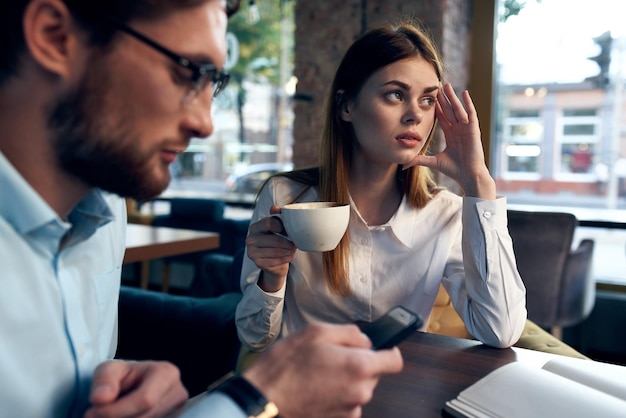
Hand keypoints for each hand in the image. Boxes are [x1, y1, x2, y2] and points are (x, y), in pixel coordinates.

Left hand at [84, 360, 187, 417]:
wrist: (134, 385)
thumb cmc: (121, 376)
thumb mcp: (108, 370)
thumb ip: (103, 381)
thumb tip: (100, 399)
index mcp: (167, 373)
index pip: (145, 400)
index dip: (116, 411)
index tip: (90, 413)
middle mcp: (178, 392)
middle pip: (145, 417)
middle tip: (92, 417)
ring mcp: (178, 410)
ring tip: (105, 416)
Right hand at [243, 323, 403, 417]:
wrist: (264, 399)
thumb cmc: (286, 366)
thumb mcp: (316, 332)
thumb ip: (350, 333)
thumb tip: (365, 341)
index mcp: (359, 366)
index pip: (395, 361)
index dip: (388, 351)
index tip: (379, 348)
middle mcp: (360, 392)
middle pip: (374, 374)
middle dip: (359, 364)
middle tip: (332, 357)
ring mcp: (350, 410)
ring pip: (358, 389)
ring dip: (345, 380)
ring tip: (317, 374)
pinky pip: (345, 403)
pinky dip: (335, 395)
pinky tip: (314, 388)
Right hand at [245, 205, 296, 291]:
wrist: (273, 260)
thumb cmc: (277, 239)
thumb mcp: (278, 226)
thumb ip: (277, 215)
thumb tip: (274, 208)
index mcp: (255, 227)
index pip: (268, 223)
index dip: (281, 226)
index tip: (289, 231)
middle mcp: (250, 239)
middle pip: (273, 239)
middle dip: (287, 242)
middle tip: (295, 244)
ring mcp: (252, 251)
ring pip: (275, 251)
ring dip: (287, 251)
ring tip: (294, 250)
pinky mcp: (257, 262)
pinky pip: (274, 260)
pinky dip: (285, 258)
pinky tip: (291, 256)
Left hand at [403, 83, 495, 198]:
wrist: (468, 176)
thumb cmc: (454, 170)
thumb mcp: (433, 162)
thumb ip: (419, 160)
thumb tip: (403, 165)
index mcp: (450, 135)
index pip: (442, 117)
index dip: (436, 107)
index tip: (430, 97)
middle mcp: (458, 129)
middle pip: (449, 110)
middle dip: (443, 98)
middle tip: (437, 85)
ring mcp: (466, 129)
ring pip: (458, 109)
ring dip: (452, 97)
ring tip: (447, 85)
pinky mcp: (473, 130)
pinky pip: (471, 114)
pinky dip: (468, 103)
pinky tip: (464, 93)